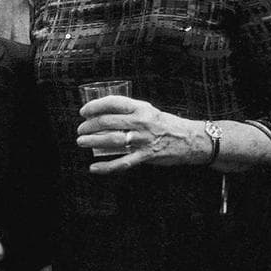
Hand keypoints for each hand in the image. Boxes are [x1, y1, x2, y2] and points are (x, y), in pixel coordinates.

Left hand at [76, 95, 208, 173]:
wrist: (191, 139)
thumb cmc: (167, 124)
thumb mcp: (148, 110)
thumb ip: (129, 111)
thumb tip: (104, 113)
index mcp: (140, 108)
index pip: (112, 103)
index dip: (94, 106)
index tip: (84, 111)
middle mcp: (140, 122)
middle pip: (107, 122)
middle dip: (89, 126)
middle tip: (80, 129)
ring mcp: (143, 140)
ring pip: (111, 140)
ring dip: (92, 141)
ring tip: (81, 142)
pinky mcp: (146, 156)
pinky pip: (122, 163)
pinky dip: (106, 166)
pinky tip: (94, 167)